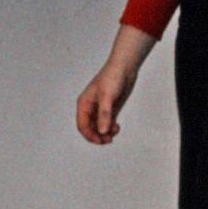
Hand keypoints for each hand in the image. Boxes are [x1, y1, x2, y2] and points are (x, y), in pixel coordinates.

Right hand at [75, 27, 153, 146]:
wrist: (125, 68)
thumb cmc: (112, 77)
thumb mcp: (107, 97)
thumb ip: (104, 115)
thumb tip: (102, 131)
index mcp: (84, 104)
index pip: (82, 125)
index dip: (89, 135)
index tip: (100, 140)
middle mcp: (90, 107)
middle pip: (90, 128)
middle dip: (98, 136)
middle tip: (108, 140)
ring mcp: (100, 109)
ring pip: (99, 127)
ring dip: (105, 133)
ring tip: (114, 132)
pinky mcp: (110, 109)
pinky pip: (107, 123)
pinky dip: (111, 128)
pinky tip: (117, 127)